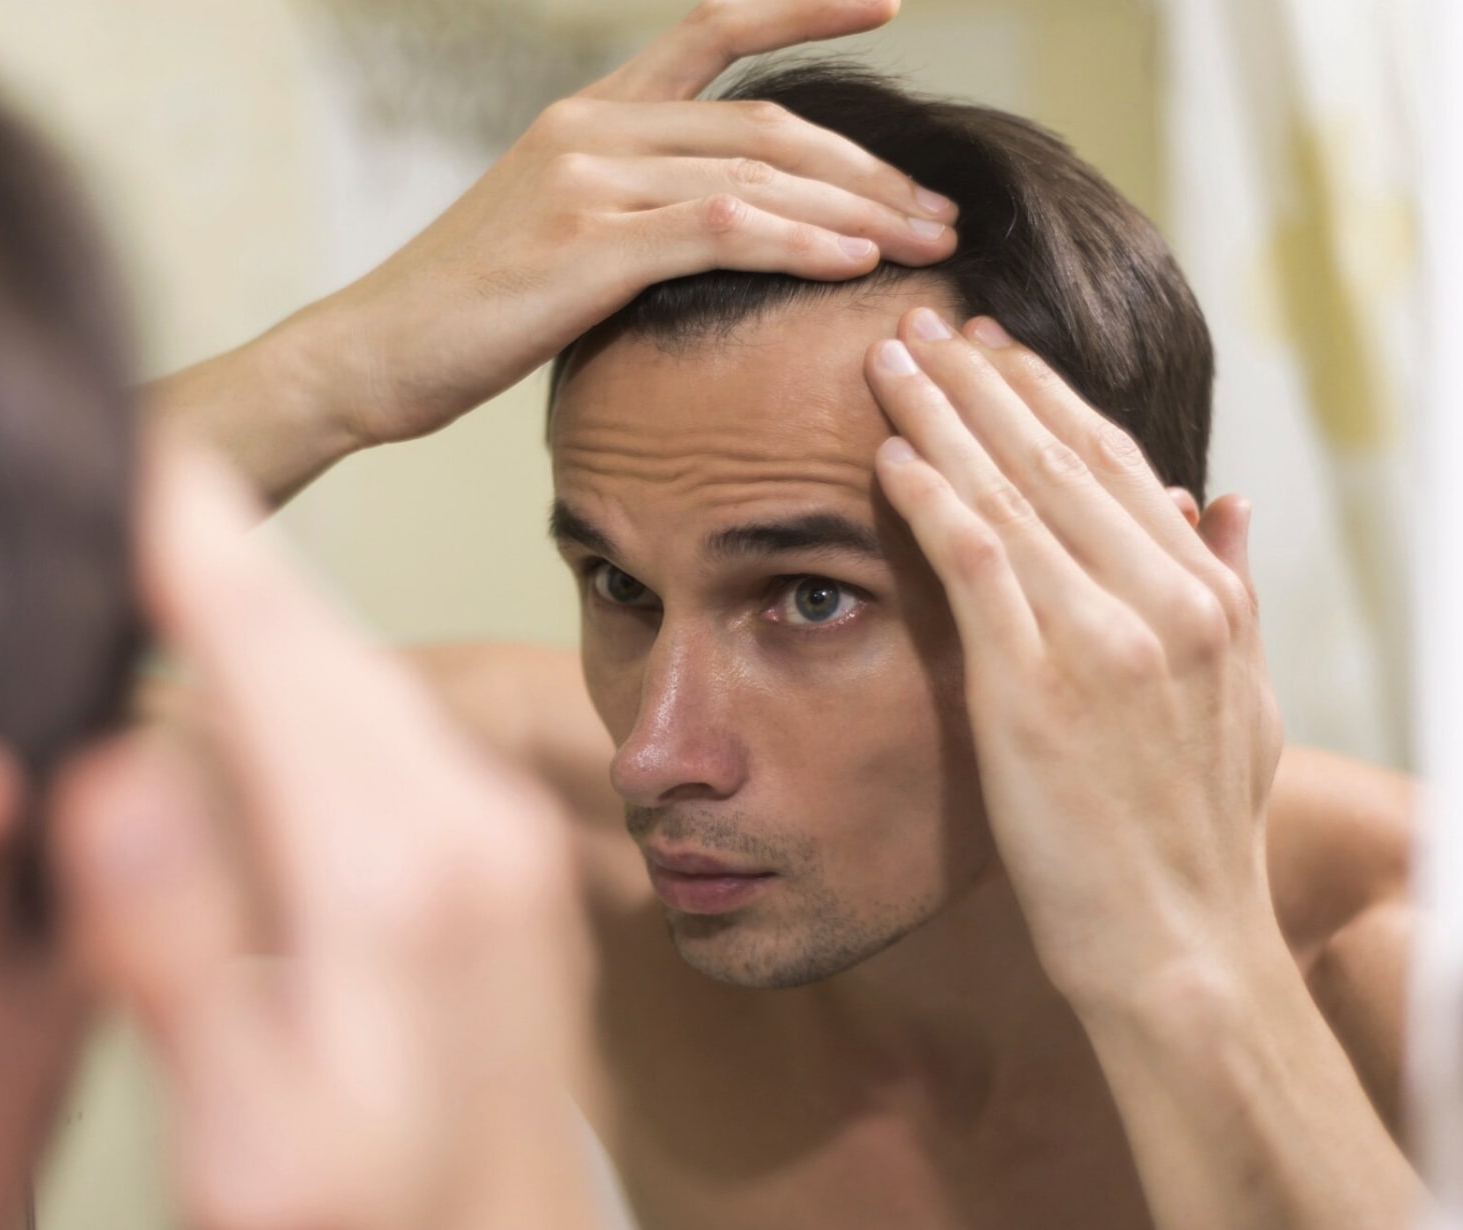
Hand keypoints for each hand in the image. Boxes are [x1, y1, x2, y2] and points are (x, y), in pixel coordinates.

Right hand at [49, 445, 592, 1229]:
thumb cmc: (369, 1222)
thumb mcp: (251, 1130)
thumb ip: (182, 949)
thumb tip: (113, 766)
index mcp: (396, 872)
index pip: (276, 652)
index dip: (190, 546)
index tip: (128, 447)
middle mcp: (467, 825)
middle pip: (320, 642)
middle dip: (221, 553)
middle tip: (135, 464)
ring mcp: (496, 835)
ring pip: (357, 674)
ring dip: (268, 610)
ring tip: (177, 537)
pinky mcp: (498, 854)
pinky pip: (390, 726)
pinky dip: (311, 680)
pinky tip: (262, 675)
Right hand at [158, 0, 959, 503]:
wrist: (368, 355)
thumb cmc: (462, 313)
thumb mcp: (550, 235)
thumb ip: (631, 211)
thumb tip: (717, 234)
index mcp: (587, 114)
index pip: (713, 30)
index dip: (804, 8)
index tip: (886, 5)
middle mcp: (592, 127)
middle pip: (767, 123)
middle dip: (868, 167)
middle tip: (938, 209)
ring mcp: (587, 180)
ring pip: (757, 174)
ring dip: (856, 210)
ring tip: (926, 243)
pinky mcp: (585, 247)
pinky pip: (720, 230)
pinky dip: (797, 243)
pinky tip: (853, 264)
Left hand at [864, 308, 1284, 1009]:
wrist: (1179, 944)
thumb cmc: (1196, 833)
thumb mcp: (1244, 703)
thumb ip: (1232, 592)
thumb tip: (1222, 499)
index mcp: (1207, 599)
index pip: (1116, 465)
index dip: (1047, 396)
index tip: (996, 349)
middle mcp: (1163, 600)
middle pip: (1058, 456)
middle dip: (984, 380)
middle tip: (925, 319)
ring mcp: (1103, 638)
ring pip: (1013, 491)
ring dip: (943, 414)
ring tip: (890, 357)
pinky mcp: (1036, 684)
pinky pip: (976, 561)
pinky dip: (931, 496)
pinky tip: (888, 451)